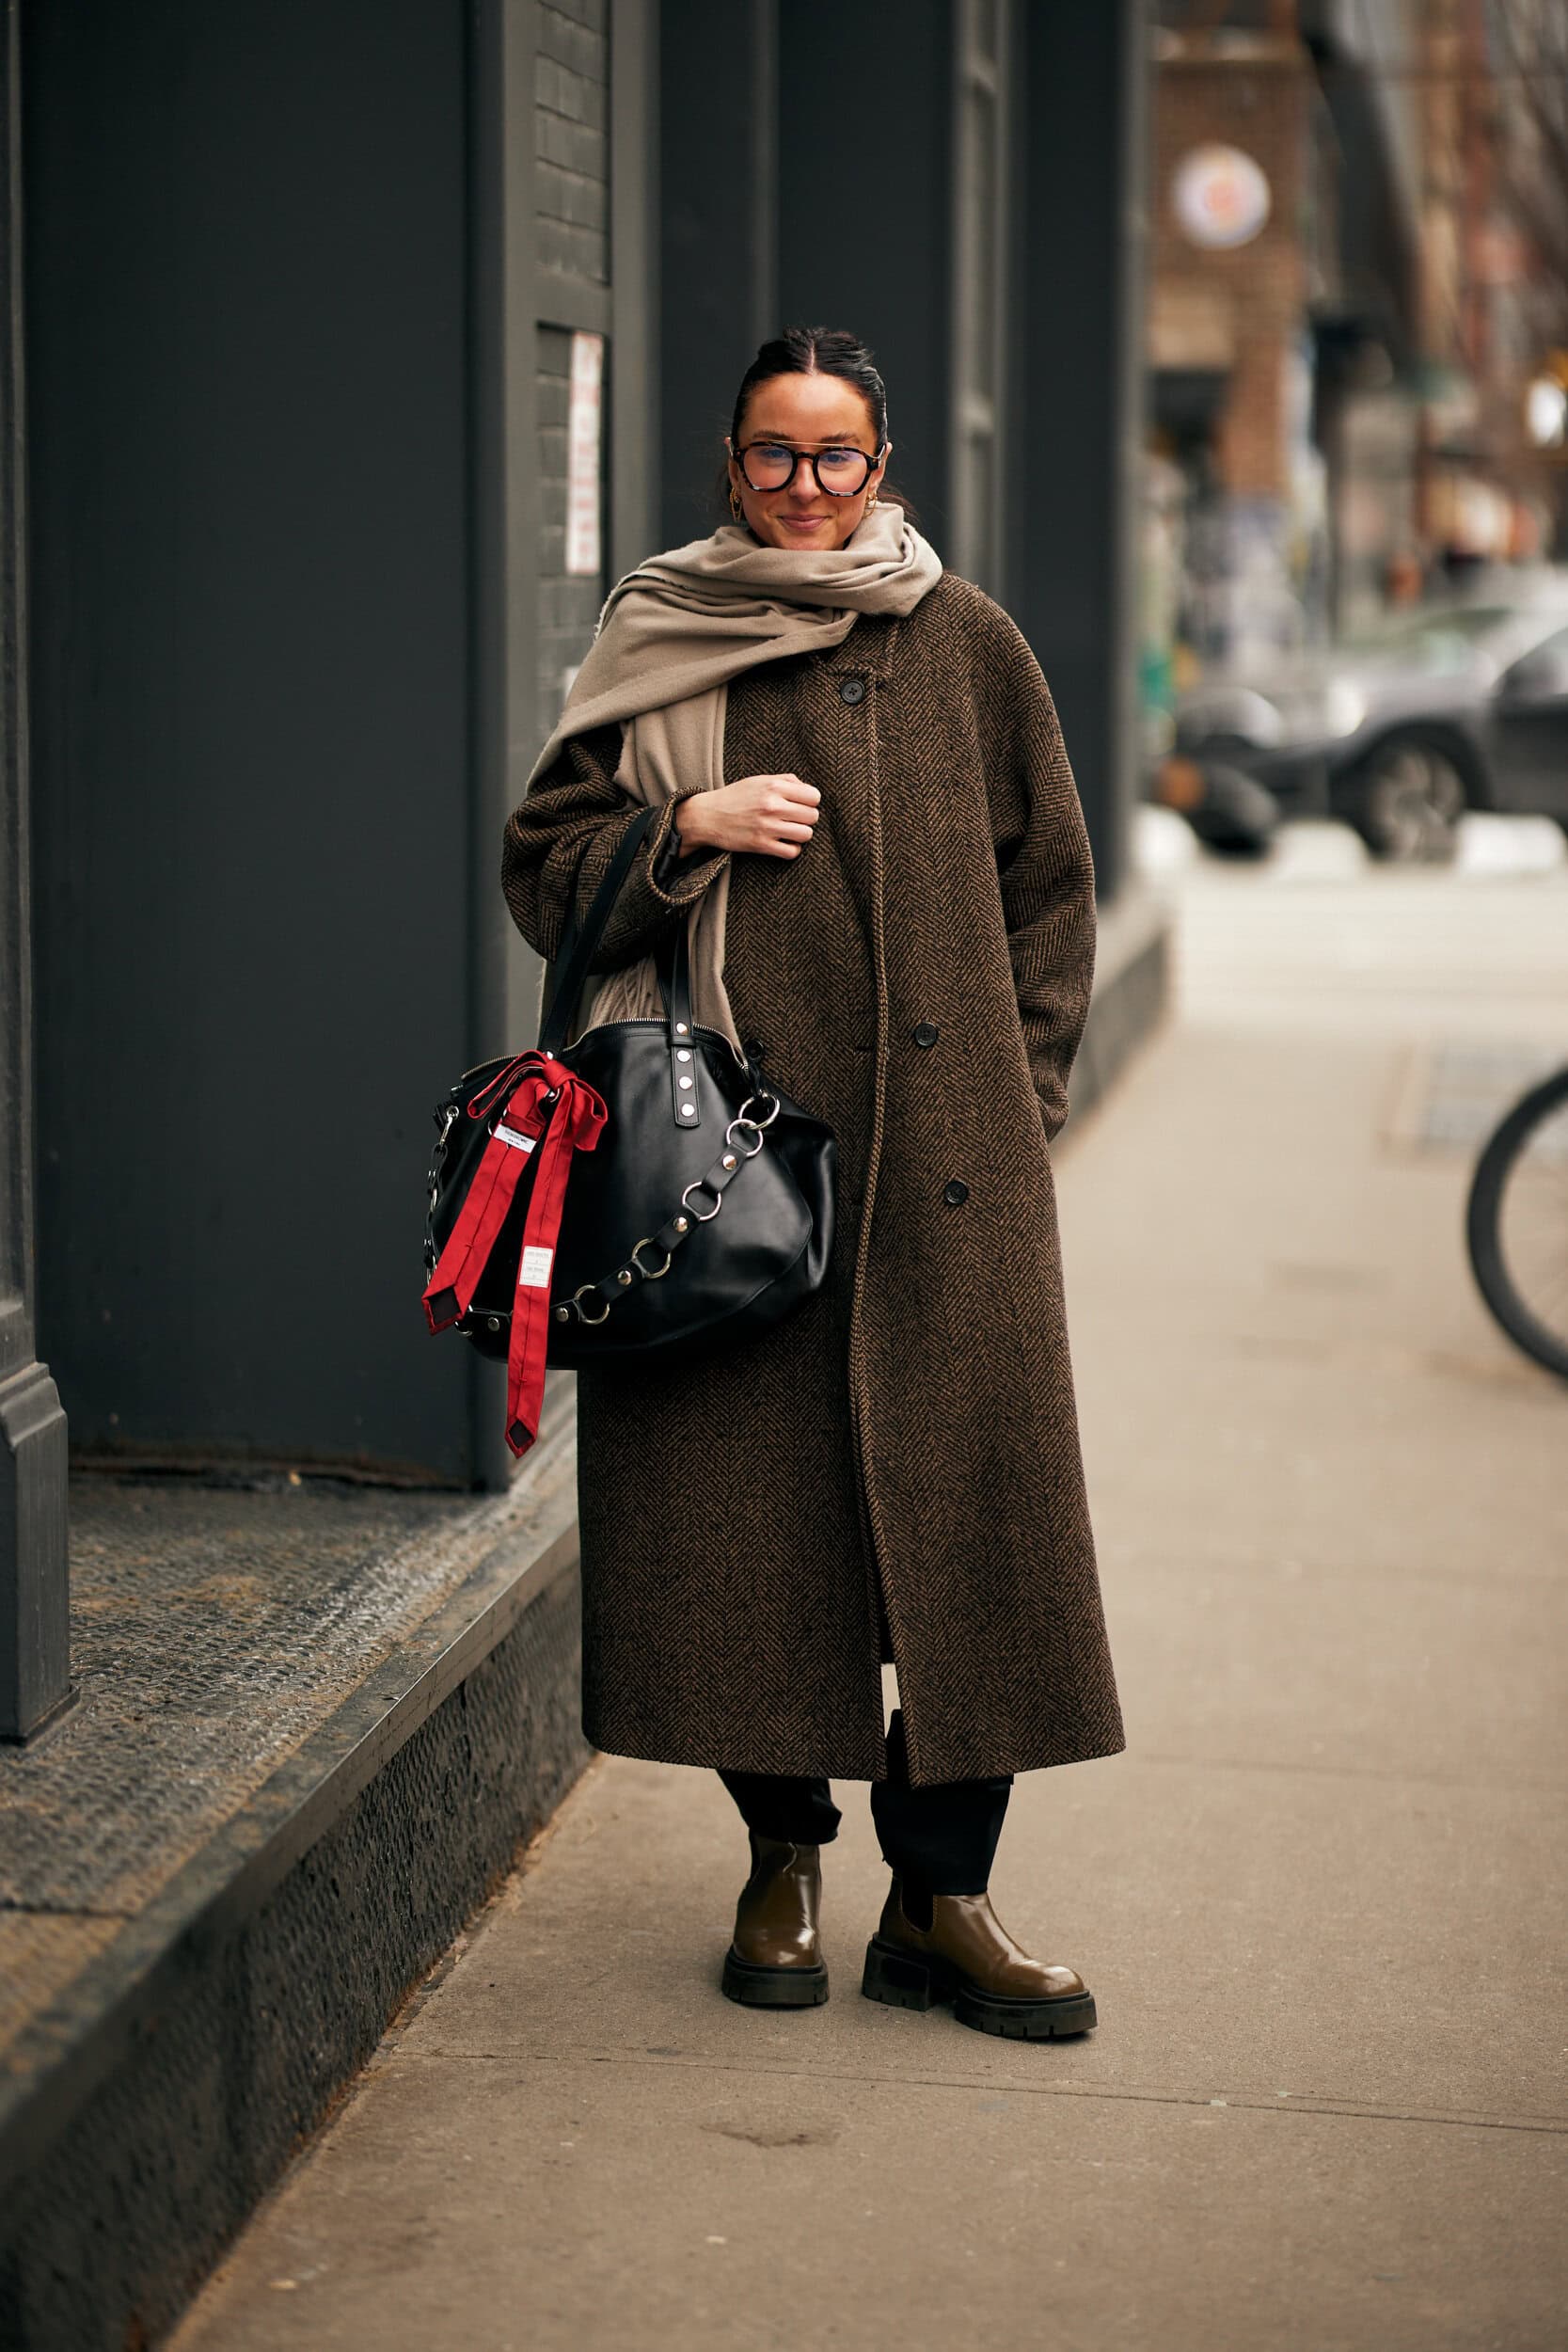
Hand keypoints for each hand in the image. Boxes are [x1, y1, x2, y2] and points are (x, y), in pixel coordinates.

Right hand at [675, 774, 820, 859]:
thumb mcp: (759, 780)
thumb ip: (785, 780)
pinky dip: (791, 849)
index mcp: (774, 786)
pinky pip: (792, 852)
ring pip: (806, 834)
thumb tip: (807, 789)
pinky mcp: (761, 845)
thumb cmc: (735, 797)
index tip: (800, 805)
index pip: (814, 796)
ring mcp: (767, 826)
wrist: (707, 816)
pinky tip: (783, 843)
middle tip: (793, 819)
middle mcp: (772, 805)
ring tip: (789, 831)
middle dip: (806, 818)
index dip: (810, 802)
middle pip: (813, 816)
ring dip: (800, 834)